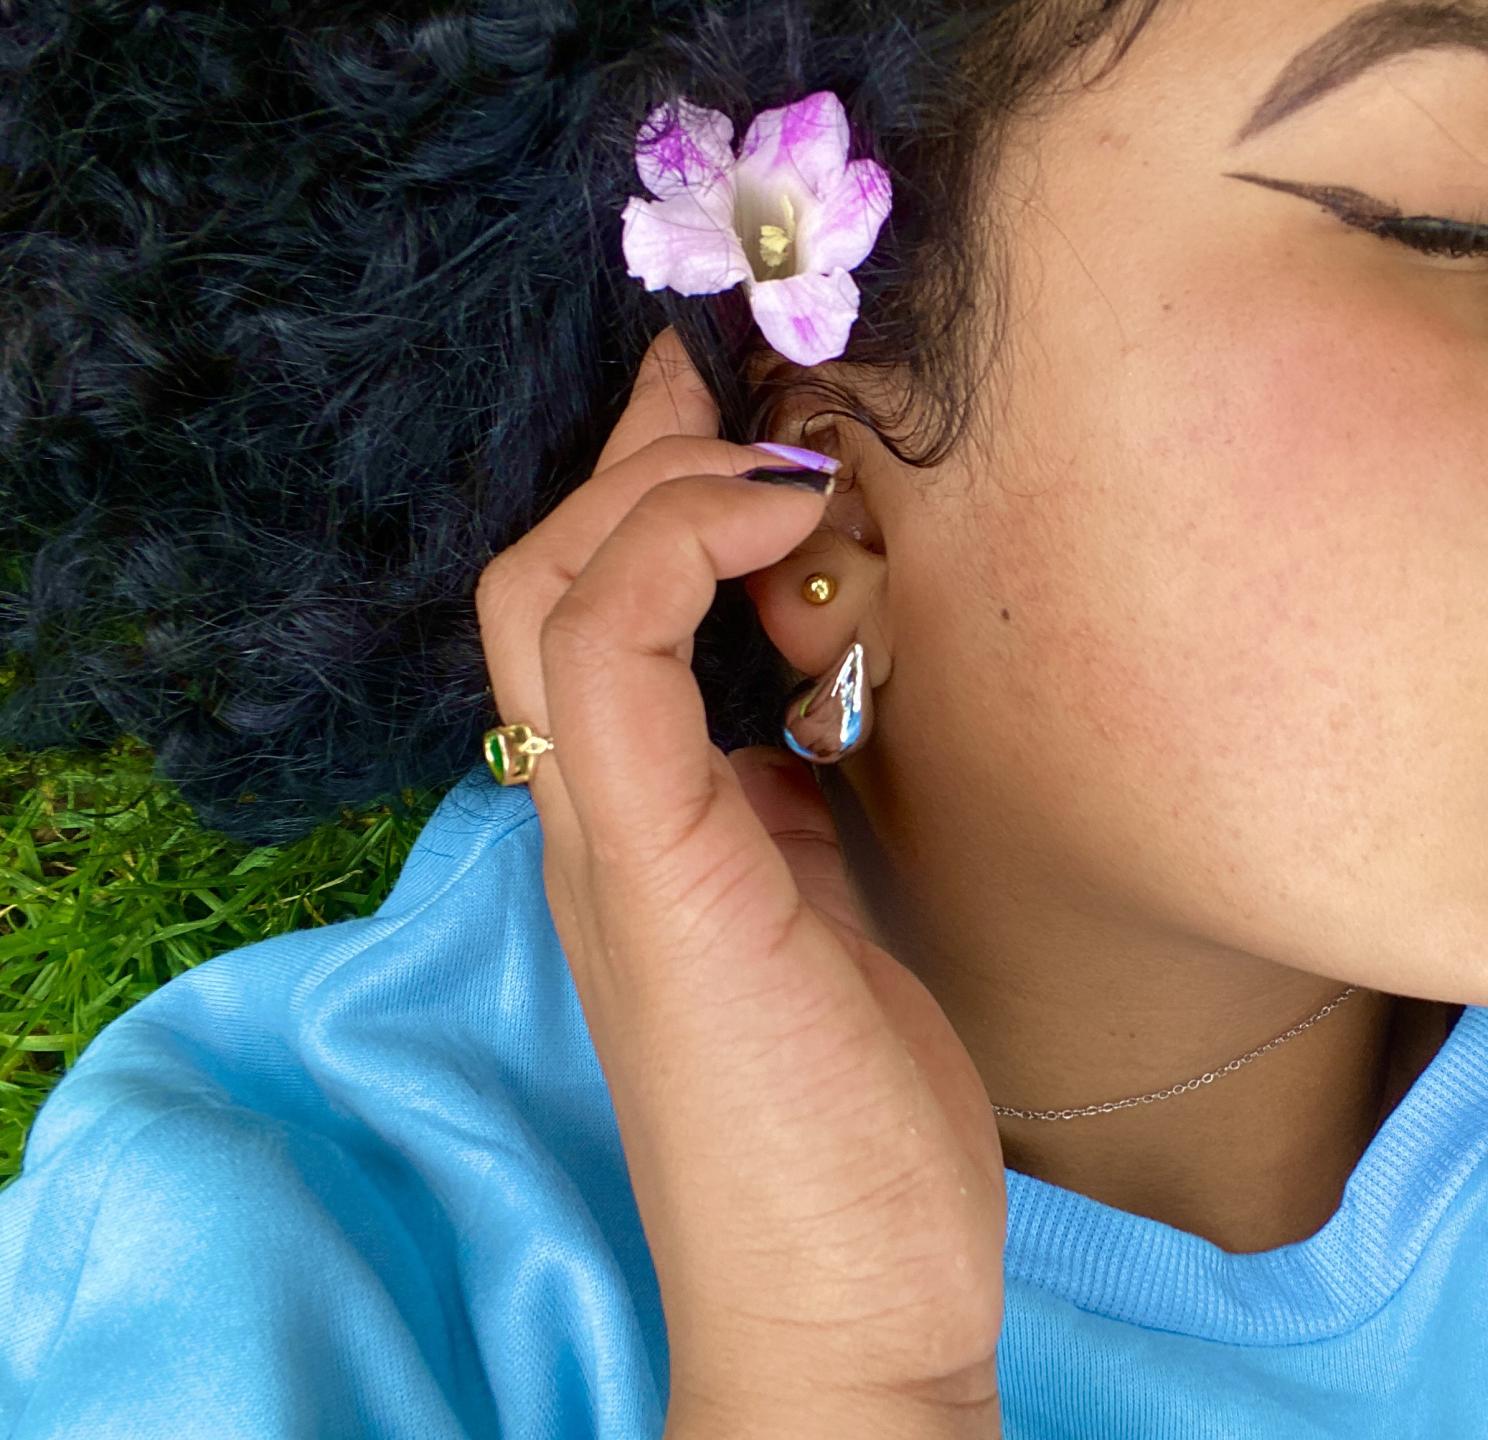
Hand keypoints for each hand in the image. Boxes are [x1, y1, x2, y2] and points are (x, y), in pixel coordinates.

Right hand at [474, 328, 1008, 1433]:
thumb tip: (798, 696)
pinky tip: (780, 528)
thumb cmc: (842, 1121)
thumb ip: (783, 805)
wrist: (837, 1306)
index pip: (575, 615)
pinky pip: (610, 663)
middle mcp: (597, 823)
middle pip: (538, 580)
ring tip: (769, 461)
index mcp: (636, 828)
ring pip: (553, 599)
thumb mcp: (817, 918)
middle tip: (729, 398)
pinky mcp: (663, 872)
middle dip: (635, 464)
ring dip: (655, 493)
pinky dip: (674, 558)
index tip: (723, 416)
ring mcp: (612, 844)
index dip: (636, 493)